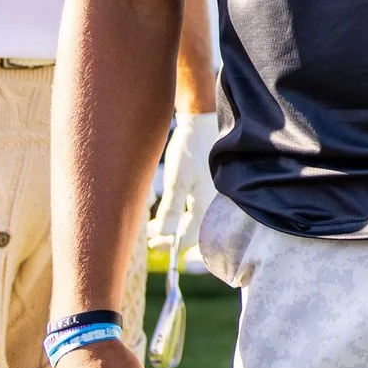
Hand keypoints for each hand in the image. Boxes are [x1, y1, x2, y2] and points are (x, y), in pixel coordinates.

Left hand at [148, 111, 217, 259]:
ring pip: (194, 222)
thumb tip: (164, 234)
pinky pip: (196, 211)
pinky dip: (181, 215)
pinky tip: (169, 209)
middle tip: (153, 237)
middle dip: (173, 237)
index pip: (189, 237)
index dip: (170, 244)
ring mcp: (213, 197)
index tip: (153, 243)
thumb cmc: (191, 149)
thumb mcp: (177, 180)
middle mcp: (213, 205)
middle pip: (194, 234)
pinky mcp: (209, 189)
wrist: (202, 123)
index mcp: (208, 206)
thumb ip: (172, 210)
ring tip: (155, 225)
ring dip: (175, 227)